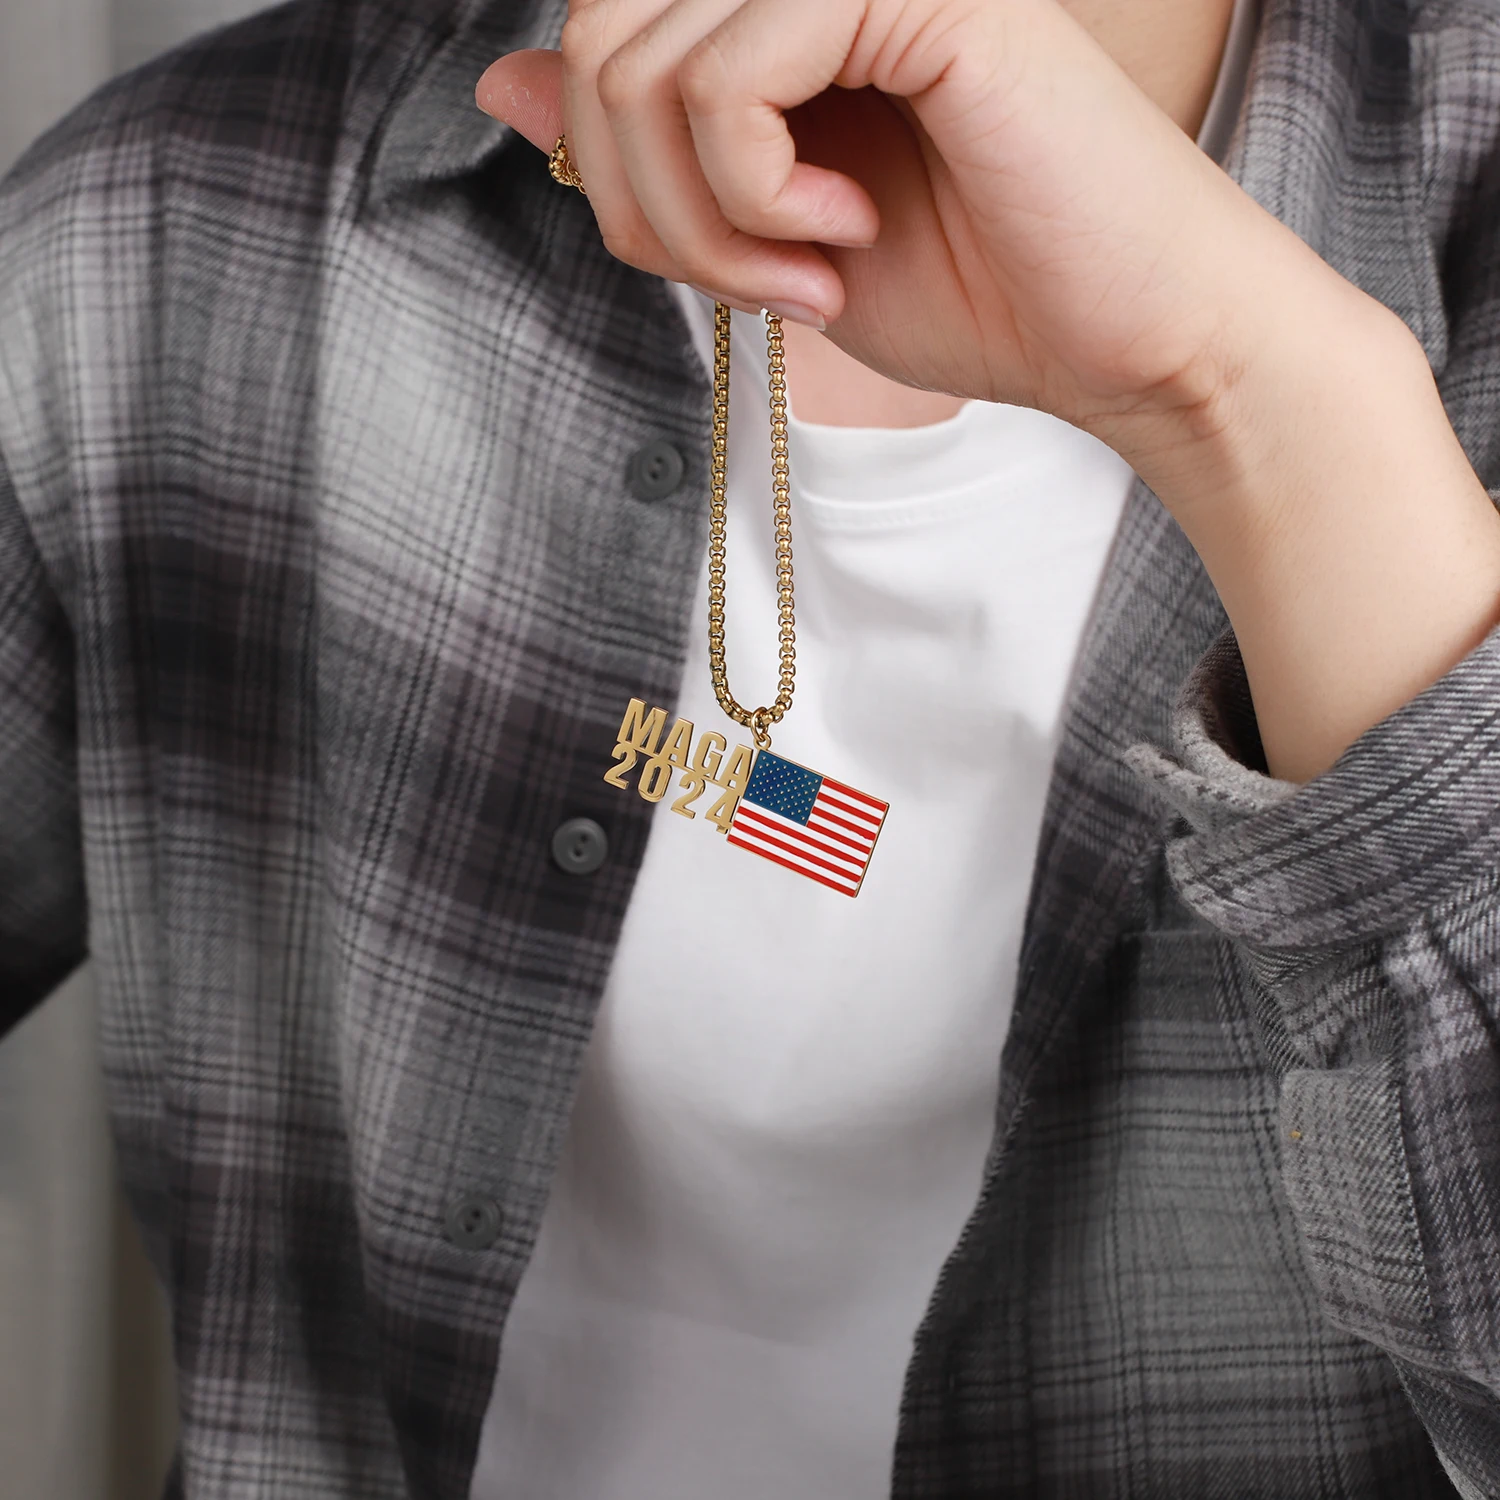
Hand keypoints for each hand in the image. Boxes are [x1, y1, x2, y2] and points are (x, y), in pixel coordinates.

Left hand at [475, 0, 1355, 448]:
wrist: (1128, 336)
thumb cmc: (978, 292)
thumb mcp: (765, 239)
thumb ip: (645, 151)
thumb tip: (501, 77)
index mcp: (786, 8)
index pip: (601, 38)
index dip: (611, 174)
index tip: (722, 268)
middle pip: (595, 38)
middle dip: (638, 206)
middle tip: (755, 286)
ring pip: (637, 60)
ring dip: (699, 221)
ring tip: (805, 276)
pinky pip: (726, 77)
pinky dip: (753, 195)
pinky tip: (841, 235)